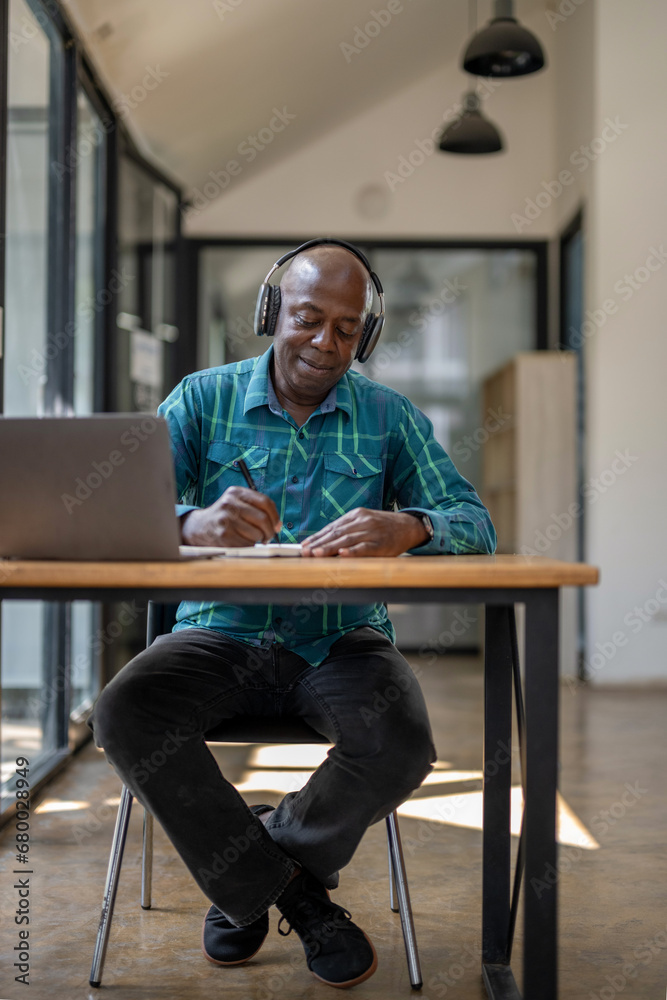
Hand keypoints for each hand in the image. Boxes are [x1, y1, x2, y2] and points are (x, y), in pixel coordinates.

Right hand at [180, 486, 281, 545]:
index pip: (265, 502)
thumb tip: (278, 525)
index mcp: (236, 492)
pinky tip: (241, 541)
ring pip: (256, 533)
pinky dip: (248, 545)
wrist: (200, 526)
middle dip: (269, 531)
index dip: (275, 516)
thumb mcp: (238, 503)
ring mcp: (226, 519)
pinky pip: (247, 544)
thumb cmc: (226, 516)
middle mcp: (230, 503)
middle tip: (267, 536)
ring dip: (257, 539)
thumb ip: (258, 509)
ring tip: (250, 537)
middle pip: (263, 519)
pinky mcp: (224, 535)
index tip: (277, 525)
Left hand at [301, 509, 428, 557]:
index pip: (332, 527)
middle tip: (305, 552)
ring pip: (347, 540)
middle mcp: (362, 521)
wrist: (409, 526)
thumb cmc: (383, 527)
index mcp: (356, 515)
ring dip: (330, 548)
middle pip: (336, 533)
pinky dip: (353, 551)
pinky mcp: (381, 543)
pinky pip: (365, 547)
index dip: (317, 537)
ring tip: (317, 554)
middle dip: (319, 543)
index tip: (304, 545)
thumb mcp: (364, 521)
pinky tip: (343, 555)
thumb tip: (325, 540)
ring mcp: (372, 532)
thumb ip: (347, 529)